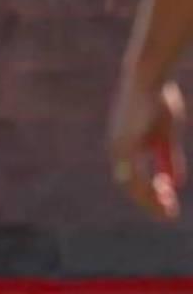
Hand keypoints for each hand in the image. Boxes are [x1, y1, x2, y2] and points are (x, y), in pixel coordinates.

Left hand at [107, 78, 185, 219]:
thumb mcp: (166, 136)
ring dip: (149, 199)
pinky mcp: (124, 141)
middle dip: (150, 203)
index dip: (151, 196)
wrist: (148, 77)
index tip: (167, 207)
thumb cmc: (157, 101)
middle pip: (131, 187)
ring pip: (131, 183)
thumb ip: (168, 159)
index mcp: (125, 150)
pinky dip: (144, 185)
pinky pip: (133, 170)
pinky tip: (157, 194)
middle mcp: (118, 151)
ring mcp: (119, 146)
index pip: (134, 181)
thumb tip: (174, 182)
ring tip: (165, 211)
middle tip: (167, 216)